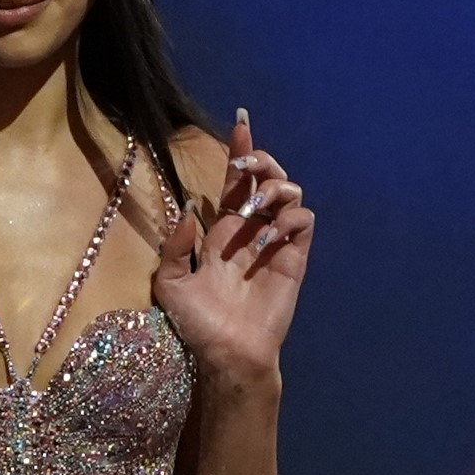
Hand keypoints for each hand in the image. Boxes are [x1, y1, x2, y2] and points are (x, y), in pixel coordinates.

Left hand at [154, 108, 311, 390]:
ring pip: (289, 193)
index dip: (240, 150)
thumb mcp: (171, 283)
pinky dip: (290, 218)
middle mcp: (252, 230)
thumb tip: (190, 210)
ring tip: (253, 210)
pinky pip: (304, 222)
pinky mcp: (295, 259)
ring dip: (272, 189)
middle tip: (242, 166)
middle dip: (258, 160)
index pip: (235, 181)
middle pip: (266, 177)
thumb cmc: (198, 324)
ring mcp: (276, 242)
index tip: (239, 120)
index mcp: (222, 231)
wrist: (227, 354)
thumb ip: (175, 246)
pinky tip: (269, 236)